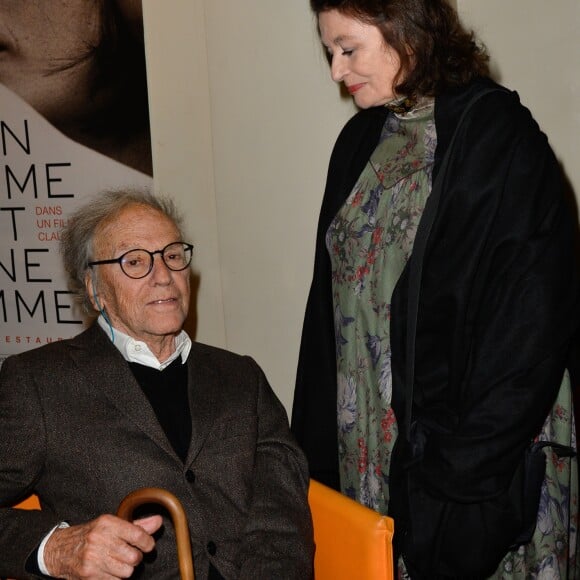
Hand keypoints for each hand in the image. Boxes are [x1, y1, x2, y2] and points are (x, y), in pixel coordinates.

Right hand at [44, 514, 162, 578]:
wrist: (61, 549)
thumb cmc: (92, 535)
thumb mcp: (113, 525)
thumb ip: (137, 525)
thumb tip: (158, 522)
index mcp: (107, 523)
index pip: (137, 535)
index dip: (148, 543)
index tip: (149, 545)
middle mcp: (100, 540)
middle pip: (134, 557)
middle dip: (136, 558)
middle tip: (130, 554)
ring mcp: (93, 559)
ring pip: (126, 572)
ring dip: (126, 569)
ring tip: (118, 562)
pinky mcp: (89, 575)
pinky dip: (115, 578)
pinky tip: (108, 569)